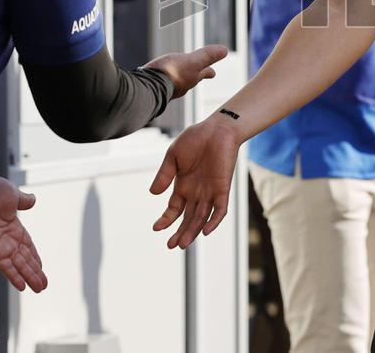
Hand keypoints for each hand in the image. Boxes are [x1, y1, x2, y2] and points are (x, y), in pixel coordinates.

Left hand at [0, 175, 46, 292]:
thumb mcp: (13, 195)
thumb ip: (23, 201)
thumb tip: (32, 200)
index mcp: (13, 226)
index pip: (27, 245)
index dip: (35, 256)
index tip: (41, 266)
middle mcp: (7, 239)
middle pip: (24, 259)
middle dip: (34, 272)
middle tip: (43, 284)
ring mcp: (0, 247)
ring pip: (18, 266)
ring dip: (29, 277)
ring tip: (39, 288)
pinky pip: (5, 267)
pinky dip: (14, 276)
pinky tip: (22, 286)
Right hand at [144, 44, 227, 99]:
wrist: (147, 87)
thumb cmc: (171, 74)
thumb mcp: (193, 61)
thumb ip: (207, 56)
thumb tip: (225, 50)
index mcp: (192, 78)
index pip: (204, 73)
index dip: (209, 71)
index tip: (214, 72)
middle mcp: (181, 85)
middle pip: (191, 79)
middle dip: (195, 76)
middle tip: (198, 75)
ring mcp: (167, 88)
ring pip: (176, 82)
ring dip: (178, 79)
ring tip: (175, 76)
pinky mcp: (153, 88)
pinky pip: (160, 83)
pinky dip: (162, 80)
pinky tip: (155, 79)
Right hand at [149, 116, 240, 248]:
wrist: (217, 128)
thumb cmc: (195, 139)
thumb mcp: (173, 157)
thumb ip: (164, 175)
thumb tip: (153, 194)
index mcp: (183, 186)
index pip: (174, 209)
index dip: (166, 220)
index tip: (156, 228)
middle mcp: (197, 192)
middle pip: (188, 218)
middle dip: (180, 233)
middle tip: (171, 246)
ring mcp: (210, 191)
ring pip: (201, 217)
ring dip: (193, 231)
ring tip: (182, 244)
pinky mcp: (222, 188)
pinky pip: (220, 208)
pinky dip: (214, 220)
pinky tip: (205, 231)